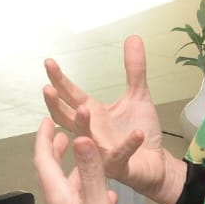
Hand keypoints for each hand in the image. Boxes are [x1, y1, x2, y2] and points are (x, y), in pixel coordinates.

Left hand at [31, 119, 162, 203]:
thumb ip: (91, 171)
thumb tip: (81, 139)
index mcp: (59, 197)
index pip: (43, 161)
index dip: (43, 139)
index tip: (47, 121)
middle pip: (51, 172)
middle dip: (53, 150)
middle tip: (60, 132)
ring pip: (67, 186)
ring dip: (72, 168)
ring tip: (82, 154)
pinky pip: (82, 201)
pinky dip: (89, 188)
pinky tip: (107, 190)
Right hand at [42, 36, 173, 200]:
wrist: (156, 163)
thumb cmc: (140, 132)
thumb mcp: (138, 96)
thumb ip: (134, 69)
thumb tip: (132, 37)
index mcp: (93, 114)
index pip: (70, 95)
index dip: (59, 80)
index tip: (49, 62)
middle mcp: (91, 132)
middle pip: (66, 118)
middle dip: (56, 104)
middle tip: (48, 89)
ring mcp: (101, 151)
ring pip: (85, 139)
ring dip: (82, 124)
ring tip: (84, 108)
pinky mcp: (119, 166)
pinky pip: (120, 155)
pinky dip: (128, 144)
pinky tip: (136, 133)